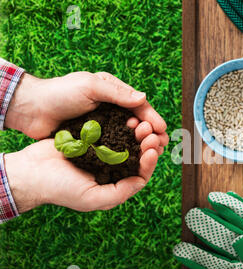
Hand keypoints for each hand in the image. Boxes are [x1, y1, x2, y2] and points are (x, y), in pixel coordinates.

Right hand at [4, 128, 166, 211]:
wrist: (30, 171)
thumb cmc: (60, 189)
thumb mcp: (92, 198)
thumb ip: (119, 193)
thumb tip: (141, 181)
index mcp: (114, 184)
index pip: (139, 174)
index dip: (149, 163)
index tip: (152, 150)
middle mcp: (112, 169)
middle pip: (137, 156)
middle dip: (146, 144)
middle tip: (149, 132)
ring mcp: (103, 153)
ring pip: (127, 141)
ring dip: (136, 133)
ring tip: (139, 123)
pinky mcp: (94, 139)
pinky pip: (112, 130)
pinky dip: (121, 124)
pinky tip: (126, 117)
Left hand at [5, 71, 166, 141]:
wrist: (32, 110)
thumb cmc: (60, 92)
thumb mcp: (90, 86)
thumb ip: (117, 93)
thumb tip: (144, 98)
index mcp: (113, 93)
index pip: (139, 106)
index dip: (152, 118)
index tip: (162, 130)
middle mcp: (112, 109)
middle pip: (138, 122)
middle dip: (151, 133)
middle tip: (160, 144)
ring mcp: (104, 125)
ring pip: (129, 136)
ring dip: (141, 144)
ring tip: (151, 153)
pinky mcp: (95, 139)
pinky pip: (115, 146)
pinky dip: (126, 152)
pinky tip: (133, 159)